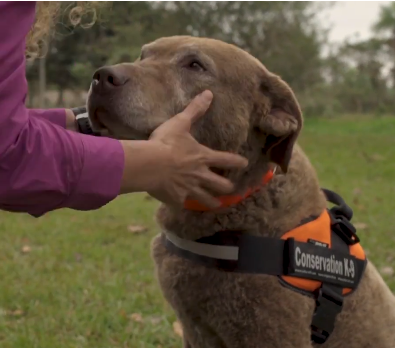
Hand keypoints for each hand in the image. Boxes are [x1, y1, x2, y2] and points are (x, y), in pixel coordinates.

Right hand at [119, 91, 247, 207]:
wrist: (150, 165)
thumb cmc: (165, 143)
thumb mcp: (180, 123)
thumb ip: (195, 110)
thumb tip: (209, 93)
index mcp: (203, 157)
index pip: (227, 160)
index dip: (238, 162)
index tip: (244, 164)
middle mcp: (201, 175)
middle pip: (221, 185)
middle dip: (228, 187)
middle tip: (230, 188)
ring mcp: (190, 189)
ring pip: (207, 200)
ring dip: (213, 202)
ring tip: (216, 204)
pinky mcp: (177, 199)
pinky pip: (184, 205)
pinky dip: (184, 205)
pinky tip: (183, 205)